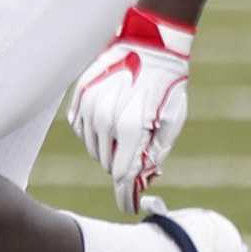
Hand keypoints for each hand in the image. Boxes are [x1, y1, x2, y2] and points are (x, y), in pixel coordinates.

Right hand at [67, 6, 195, 213]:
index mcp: (131, 126)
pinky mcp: (79, 95)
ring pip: (91, 146)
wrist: (149, 44)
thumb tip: (144, 175)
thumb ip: (155, 150)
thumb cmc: (167, 85)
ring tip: (125, 138)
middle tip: (136, 160)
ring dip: (107, 150)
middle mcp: (104, 118)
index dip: (125, 194)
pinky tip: (108, 126)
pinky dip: (92, 133)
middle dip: (120, 166)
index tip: (128, 207)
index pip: (122, 173)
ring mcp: (88, 105)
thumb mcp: (171, 121)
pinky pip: (79, 127)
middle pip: (105, 162)